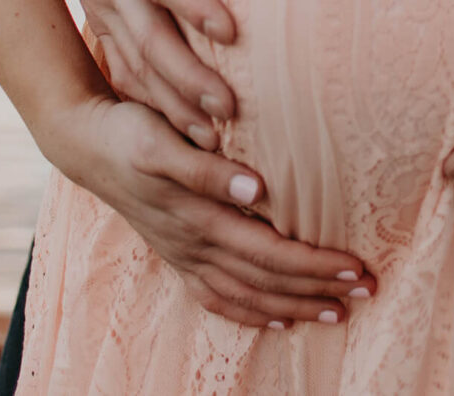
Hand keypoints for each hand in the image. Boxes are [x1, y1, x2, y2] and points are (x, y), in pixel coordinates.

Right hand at [19, 0, 236, 147]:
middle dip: (187, 74)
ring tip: (212, 140)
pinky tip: (184, 136)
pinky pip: (125, 69)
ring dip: (171, 102)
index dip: (192, 2)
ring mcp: (101, 4)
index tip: (231, 30)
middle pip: (148, 33)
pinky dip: (152, 104)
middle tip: (229, 108)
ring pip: (136, 62)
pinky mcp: (102, 20)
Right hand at [38, 95, 376, 327]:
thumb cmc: (131, 133)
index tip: (357, 268)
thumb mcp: (163, 143)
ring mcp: (184, 254)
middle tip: (368, 291)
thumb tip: (257, 187)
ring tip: (338, 312)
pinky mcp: (176, 255)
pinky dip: (250, 313)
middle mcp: (194, 245)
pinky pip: (217, 298)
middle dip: (319, 289)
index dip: (315, 264)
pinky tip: (278, 320)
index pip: (271, 252)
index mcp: (199, 219)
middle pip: (267, 280)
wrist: (85, 143)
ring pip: (247, 295)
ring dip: (294, 306)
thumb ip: (208, 169)